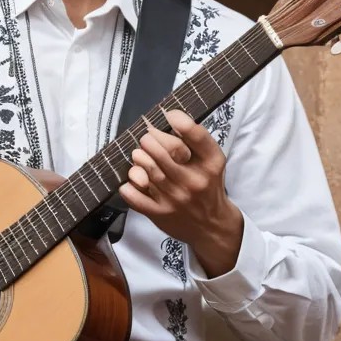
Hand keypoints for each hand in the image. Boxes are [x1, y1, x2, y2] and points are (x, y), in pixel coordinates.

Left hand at [118, 108, 243, 276]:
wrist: (211, 225)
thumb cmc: (207, 185)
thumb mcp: (211, 162)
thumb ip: (195, 142)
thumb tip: (167, 118)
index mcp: (210, 164)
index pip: (197, 137)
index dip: (180, 121)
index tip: (169, 114)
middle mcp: (194, 181)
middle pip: (165, 153)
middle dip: (149, 140)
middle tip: (146, 138)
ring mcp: (176, 199)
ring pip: (148, 172)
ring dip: (139, 158)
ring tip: (139, 154)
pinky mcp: (161, 214)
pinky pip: (136, 197)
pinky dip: (129, 186)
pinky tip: (131, 180)